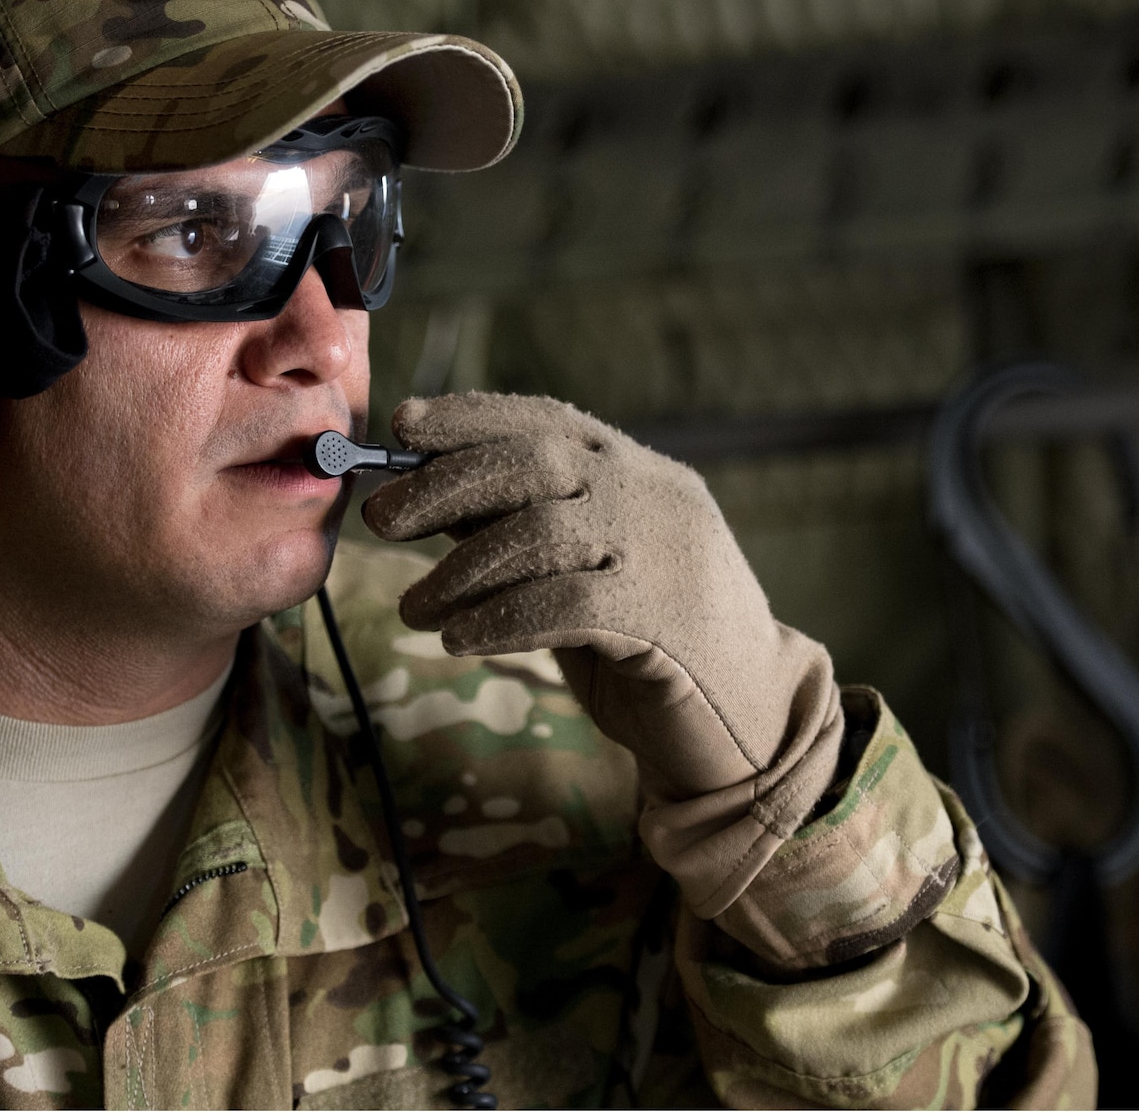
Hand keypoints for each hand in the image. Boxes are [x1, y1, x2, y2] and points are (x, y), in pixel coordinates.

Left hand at [361, 393, 845, 915]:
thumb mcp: (587, 572)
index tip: (404, 427)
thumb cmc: (654, 646)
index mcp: (640, 471)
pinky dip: (500, 619)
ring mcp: (667, 553)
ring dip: (462, 570)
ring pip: (543, 533)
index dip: (471, 416)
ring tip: (416, 608)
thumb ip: (525, 532)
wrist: (755, 723)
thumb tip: (427, 499)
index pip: (550, 419)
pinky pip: (566, 605)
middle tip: (383, 519)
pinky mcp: (667, 620)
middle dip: (447, 485)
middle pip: (537, 462)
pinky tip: (459, 639)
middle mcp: (656, 496)